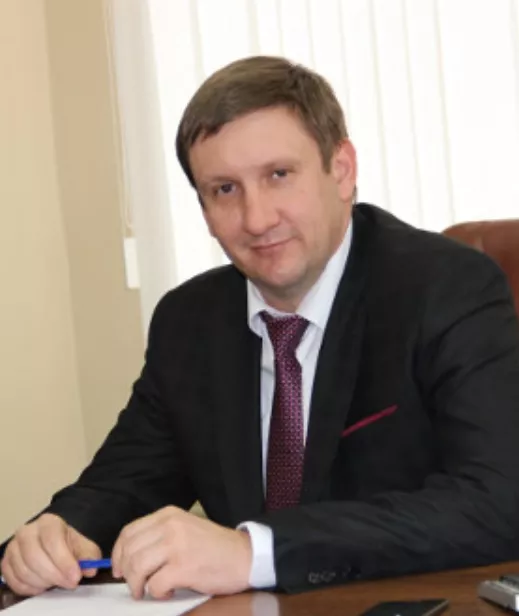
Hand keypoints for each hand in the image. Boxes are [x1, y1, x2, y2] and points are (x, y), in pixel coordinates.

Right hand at [0, 513, 101, 595]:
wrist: (53, 544)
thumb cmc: (67, 544)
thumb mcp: (83, 546)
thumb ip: (88, 556)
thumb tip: (90, 568)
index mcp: (48, 522)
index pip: (52, 540)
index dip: (64, 560)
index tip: (76, 576)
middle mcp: (28, 531)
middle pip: (35, 556)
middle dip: (54, 574)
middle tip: (69, 583)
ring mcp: (14, 547)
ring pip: (24, 570)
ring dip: (43, 582)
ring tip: (57, 582)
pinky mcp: (6, 562)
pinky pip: (13, 580)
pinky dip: (29, 588)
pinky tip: (43, 586)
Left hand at [111, 506, 251, 598]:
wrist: (245, 556)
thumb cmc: (215, 547)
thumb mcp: (184, 529)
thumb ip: (160, 535)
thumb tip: (129, 557)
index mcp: (169, 515)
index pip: (129, 532)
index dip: (118, 554)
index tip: (119, 568)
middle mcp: (171, 526)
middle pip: (130, 550)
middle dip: (127, 573)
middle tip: (135, 585)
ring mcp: (177, 545)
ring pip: (137, 567)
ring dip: (138, 585)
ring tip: (147, 591)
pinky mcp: (184, 567)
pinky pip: (155, 584)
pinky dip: (157, 593)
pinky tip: (168, 592)